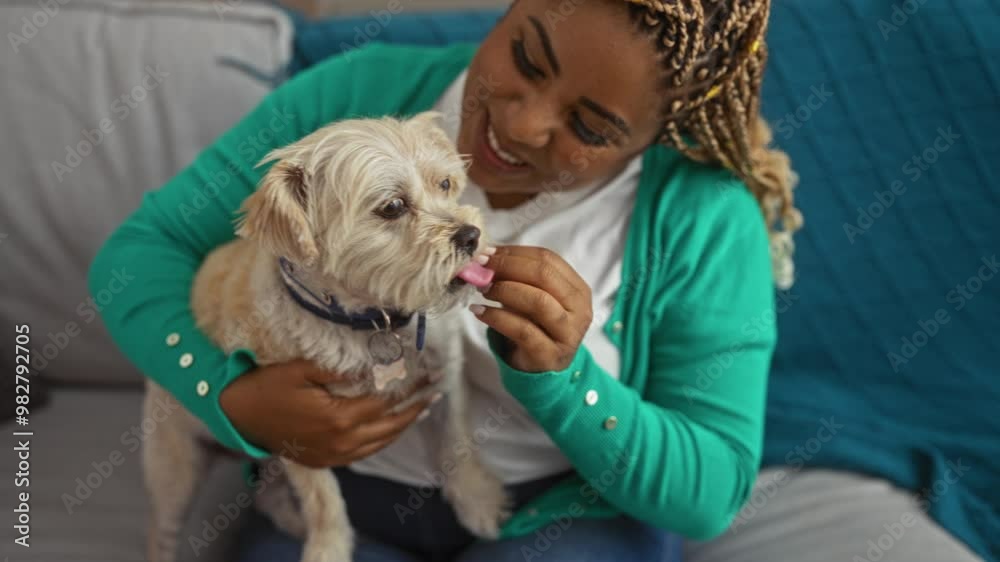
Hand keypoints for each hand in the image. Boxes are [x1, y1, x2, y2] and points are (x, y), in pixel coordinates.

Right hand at [220, 359, 437, 467]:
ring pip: (381, 443)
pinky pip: (364, 453)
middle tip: (436, 391)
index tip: (427, 373)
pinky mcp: (326, 460)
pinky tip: (392, 429)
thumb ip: (339, 369)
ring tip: (423, 408)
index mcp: (338, 418)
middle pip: (390, 426)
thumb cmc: (267, 386)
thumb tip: (374, 365)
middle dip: (416, 408)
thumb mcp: (301, 369)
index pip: (385, 401)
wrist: (237, 416)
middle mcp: (341, 441)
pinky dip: (383, 440)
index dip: (409, 387)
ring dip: (404, 425)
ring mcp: (334, 454)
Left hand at [472, 246, 592, 372]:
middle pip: (544, 276)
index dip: (515, 253)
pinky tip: (479, 311)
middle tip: (482, 268)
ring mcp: (568, 334)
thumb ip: (516, 277)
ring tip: (483, 289)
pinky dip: (497, 317)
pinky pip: (522, 330)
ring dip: (504, 290)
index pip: (548, 259)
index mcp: (578, 290)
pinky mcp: (550, 355)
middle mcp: (579, 310)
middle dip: (508, 267)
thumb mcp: (531, 298)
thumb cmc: (535, 327)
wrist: (541, 370)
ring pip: (538, 301)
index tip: (488, 252)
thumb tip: (486, 256)